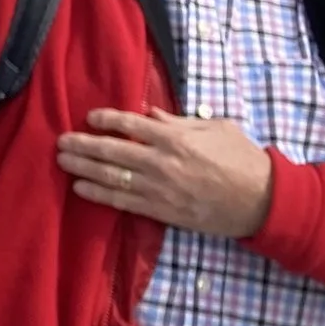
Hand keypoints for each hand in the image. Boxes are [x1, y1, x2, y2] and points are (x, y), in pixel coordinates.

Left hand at [57, 107, 274, 238]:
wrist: (264, 201)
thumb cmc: (243, 159)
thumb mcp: (216, 129)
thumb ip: (179, 121)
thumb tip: (149, 113)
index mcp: (176, 138)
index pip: (131, 124)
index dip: (106, 119)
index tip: (89, 117)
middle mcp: (163, 162)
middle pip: (113, 151)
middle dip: (83, 145)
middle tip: (60, 141)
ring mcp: (161, 189)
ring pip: (113, 177)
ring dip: (84, 169)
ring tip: (62, 162)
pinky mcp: (163, 211)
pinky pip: (124, 203)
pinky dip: (100, 195)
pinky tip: (81, 189)